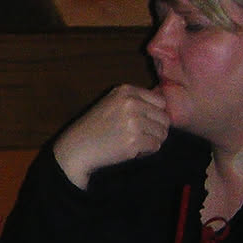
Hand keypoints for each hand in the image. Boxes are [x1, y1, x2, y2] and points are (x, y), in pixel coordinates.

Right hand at [52, 84, 170, 185]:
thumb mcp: (112, 102)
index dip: (156, 114)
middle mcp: (131, 104)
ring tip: (135, 142)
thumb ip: (136, 100)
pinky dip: (147, 151)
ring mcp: (133, 123)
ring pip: (162, 133)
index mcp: (126, 91)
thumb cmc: (95, 127)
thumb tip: (165, 106)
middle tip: (141, 136)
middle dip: (156, 129)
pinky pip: (156, 146)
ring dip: (152, 141)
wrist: (78, 147)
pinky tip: (132, 150)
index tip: (144, 122)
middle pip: (164, 118)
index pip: (161, 101)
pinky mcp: (134, 141)